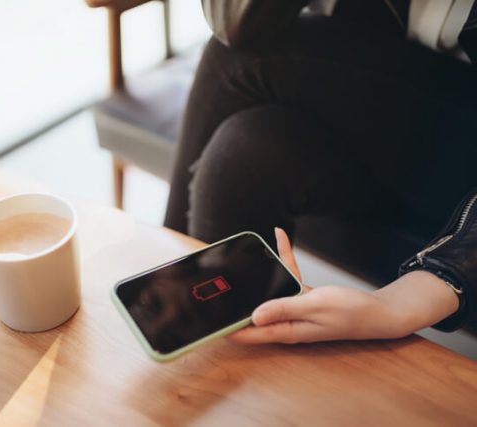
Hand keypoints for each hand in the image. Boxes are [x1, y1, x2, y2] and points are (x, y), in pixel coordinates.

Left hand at [230, 228, 410, 343]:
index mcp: (285, 330)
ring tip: (244, 254)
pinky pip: (285, 279)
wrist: (378, 311)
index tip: (207, 319)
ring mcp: (293, 311)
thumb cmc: (351, 313)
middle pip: (251, 312)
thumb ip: (284, 309)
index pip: (248, 333)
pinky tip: (279, 240)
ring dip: (258, 274)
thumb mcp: (315, 307)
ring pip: (267, 291)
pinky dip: (283, 260)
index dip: (226, 328)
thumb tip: (253, 316)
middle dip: (234, 300)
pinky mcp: (301, 300)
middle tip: (216, 284)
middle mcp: (285, 322)